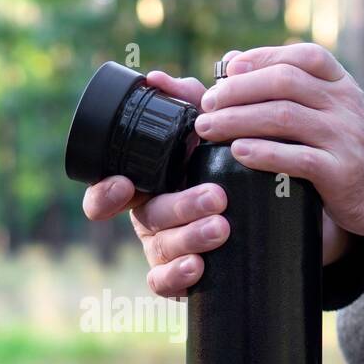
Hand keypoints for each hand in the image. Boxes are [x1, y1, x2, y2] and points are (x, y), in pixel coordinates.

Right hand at [81, 68, 230, 297]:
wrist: (259, 214)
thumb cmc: (218, 163)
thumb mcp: (204, 132)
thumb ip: (185, 102)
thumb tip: (156, 78)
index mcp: (142, 186)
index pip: (104, 196)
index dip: (105, 195)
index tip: (125, 185)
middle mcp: (147, 219)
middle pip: (149, 218)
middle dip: (181, 207)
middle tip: (216, 198)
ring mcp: (161, 250)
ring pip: (163, 249)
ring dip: (191, 237)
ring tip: (222, 227)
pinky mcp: (178, 279)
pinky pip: (165, 285)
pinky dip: (179, 276)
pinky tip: (200, 268)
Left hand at [195, 43, 363, 238]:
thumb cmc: (347, 143)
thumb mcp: (327, 107)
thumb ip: (286, 84)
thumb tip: (233, 60)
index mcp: (339, 83)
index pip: (300, 57)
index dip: (260, 59)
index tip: (226, 70)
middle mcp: (342, 104)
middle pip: (283, 83)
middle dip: (237, 91)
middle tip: (207, 104)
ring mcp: (343, 137)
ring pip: (284, 117)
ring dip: (238, 120)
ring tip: (208, 128)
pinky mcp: (339, 172)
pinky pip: (297, 158)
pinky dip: (263, 154)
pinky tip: (237, 153)